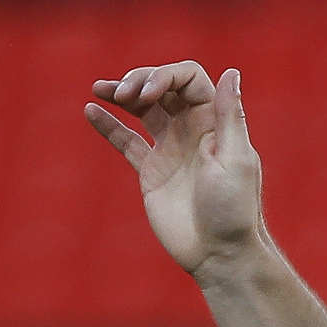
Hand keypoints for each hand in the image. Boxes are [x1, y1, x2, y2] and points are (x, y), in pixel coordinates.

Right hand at [87, 61, 266, 278]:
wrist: (218, 255)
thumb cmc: (233, 211)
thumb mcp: (236, 160)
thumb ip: (230, 116)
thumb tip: (231, 72)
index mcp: (213, 122)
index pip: (187, 79)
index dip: (164, 75)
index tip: (146, 93)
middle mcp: (191, 129)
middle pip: (163, 87)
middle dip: (139, 80)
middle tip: (122, 94)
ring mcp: (170, 149)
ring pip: (142, 109)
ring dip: (121, 93)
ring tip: (99, 88)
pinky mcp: (151, 171)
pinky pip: (126, 141)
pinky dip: (109, 125)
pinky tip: (91, 110)